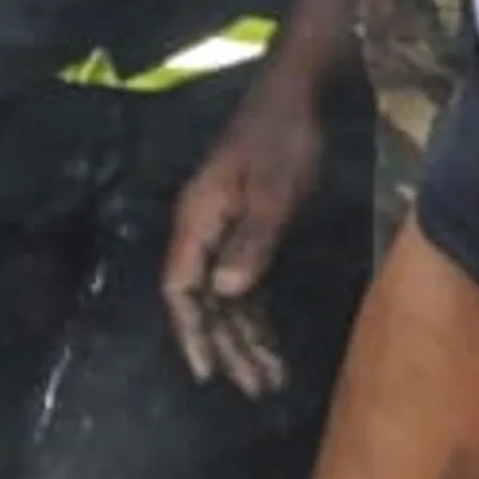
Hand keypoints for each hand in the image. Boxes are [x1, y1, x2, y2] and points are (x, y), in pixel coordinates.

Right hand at [162, 73, 326, 397]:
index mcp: (198, 219)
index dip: (191, 333)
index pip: (180, 288)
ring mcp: (225, 228)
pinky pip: (245, 282)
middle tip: (255, 388)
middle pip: (205, 301)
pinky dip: (258, 313)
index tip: (207, 372)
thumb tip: (224, 291)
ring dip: (246, 337)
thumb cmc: (286, 135)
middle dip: (228, 347)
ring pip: (227, 296)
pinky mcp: (248, 227)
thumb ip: (252, 241)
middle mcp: (204, 228)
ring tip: (269, 379)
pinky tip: (271, 342)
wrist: (299, 91)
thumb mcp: (276, 190)